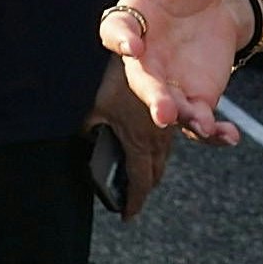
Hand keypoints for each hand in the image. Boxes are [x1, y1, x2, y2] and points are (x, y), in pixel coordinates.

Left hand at [83, 57, 169, 220]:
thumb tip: (85, 142)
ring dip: (154, 171)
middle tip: (132, 200)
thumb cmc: (119, 76)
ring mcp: (170, 127)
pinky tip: (153, 149)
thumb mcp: (96, 104)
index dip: (133, 201)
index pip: (138, 181)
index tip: (127, 216)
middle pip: (154, 174)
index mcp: (139, 142)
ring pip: (164, 158)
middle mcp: (159, 139)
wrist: (153, 47)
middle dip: (143, 188)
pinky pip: (170, 140)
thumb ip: (91, 127)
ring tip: (142, 180)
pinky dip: (161, 151)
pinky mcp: (177, 113)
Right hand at [93, 0, 247, 147]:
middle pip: (141, 81)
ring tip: (199, 123)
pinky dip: (212, 134)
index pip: (115, 32)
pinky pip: (199, 123)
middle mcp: (144, 59)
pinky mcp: (196, 97)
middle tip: (163, 110)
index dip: (121, 39)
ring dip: (182, 119)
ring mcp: (169, 81)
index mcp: (129, 21)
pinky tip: (228, 136)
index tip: (132, 44)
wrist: (217, 2)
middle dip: (152, 97)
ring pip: (169, 107)